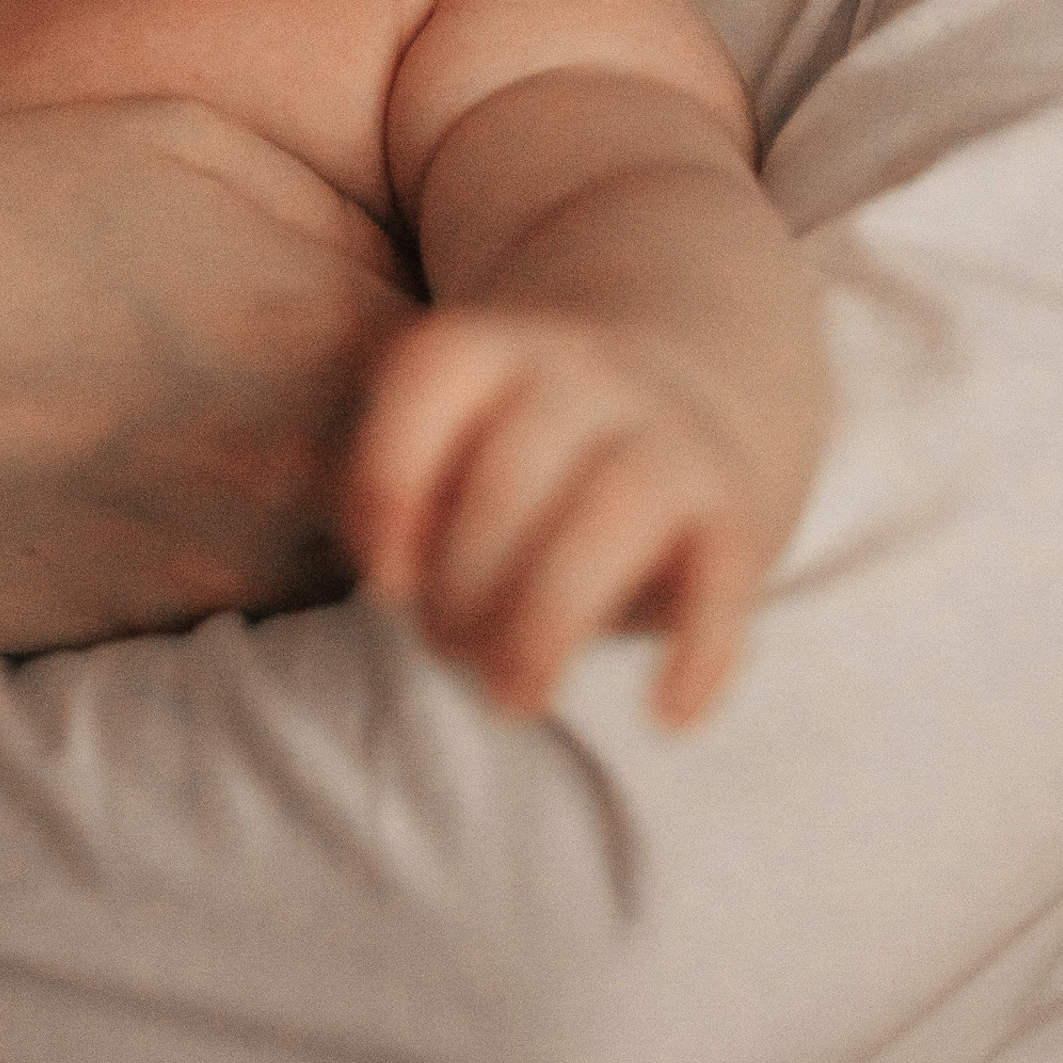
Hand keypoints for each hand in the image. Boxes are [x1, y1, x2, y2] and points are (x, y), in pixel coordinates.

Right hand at [0, 96, 418, 649]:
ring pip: (324, 568)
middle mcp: (304, 459)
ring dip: (305, 531)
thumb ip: (320, 217)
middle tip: (353, 438)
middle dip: (401, 471)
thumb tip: (390, 274)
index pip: (470, 390)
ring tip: (214, 465)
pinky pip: (214, 614)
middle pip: (422, 495)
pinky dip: (197, 571)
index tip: (414, 375)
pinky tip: (124, 505)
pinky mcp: (130, 633)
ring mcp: (217, 563)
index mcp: (336, 324)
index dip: (446, 383)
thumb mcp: (185, 146)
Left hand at [345, 302, 794, 721]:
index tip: (381, 580)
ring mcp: (671, 433)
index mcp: (497, 350)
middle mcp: (586, 374)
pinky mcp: (736, 508)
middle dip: (461, 584)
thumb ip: (378, 479)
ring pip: (608, 514)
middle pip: (510, 470)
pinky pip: (724, 575)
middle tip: (449, 650)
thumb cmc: (526, 456)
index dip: (388, 475)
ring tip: (514, 698)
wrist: (697, 396)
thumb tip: (325, 505)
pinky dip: (699, 647)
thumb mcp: (448, 444)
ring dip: (545, 624)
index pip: (434, 370)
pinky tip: (667, 712)